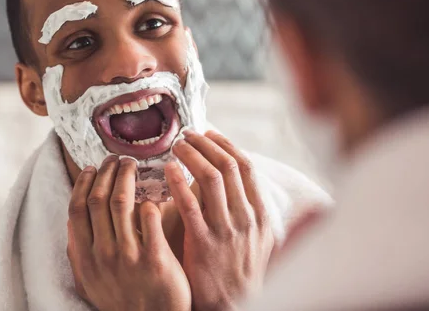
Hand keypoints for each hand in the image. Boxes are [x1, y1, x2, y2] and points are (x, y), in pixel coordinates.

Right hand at [67, 156, 191, 310]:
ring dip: (126, 177)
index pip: (76, 209)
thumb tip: (73, 221)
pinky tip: (155, 192)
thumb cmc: (123, 299)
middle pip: (98, 199)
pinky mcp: (155, 259)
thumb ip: (80, 251)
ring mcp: (128, 257)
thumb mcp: (90, 280)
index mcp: (84, 257)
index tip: (94, 167)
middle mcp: (102, 255)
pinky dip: (151, 201)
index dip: (84, 183)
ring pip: (122, 202)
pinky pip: (150, 218)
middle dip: (107, 172)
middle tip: (117, 159)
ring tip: (133, 165)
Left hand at [165, 130, 273, 310]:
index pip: (246, 167)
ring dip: (192, 155)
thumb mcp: (258, 240)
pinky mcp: (204, 244)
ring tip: (176, 145)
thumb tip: (239, 182)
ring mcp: (226, 230)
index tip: (210, 133)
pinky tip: (168, 170)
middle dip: (206, 144)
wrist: (234, 307)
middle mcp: (247, 217)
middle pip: (228, 166)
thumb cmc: (240, 273)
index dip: (226, 145)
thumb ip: (250, 211)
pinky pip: (190, 205)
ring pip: (211, 178)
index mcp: (260, 214)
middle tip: (187, 134)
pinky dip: (179, 182)